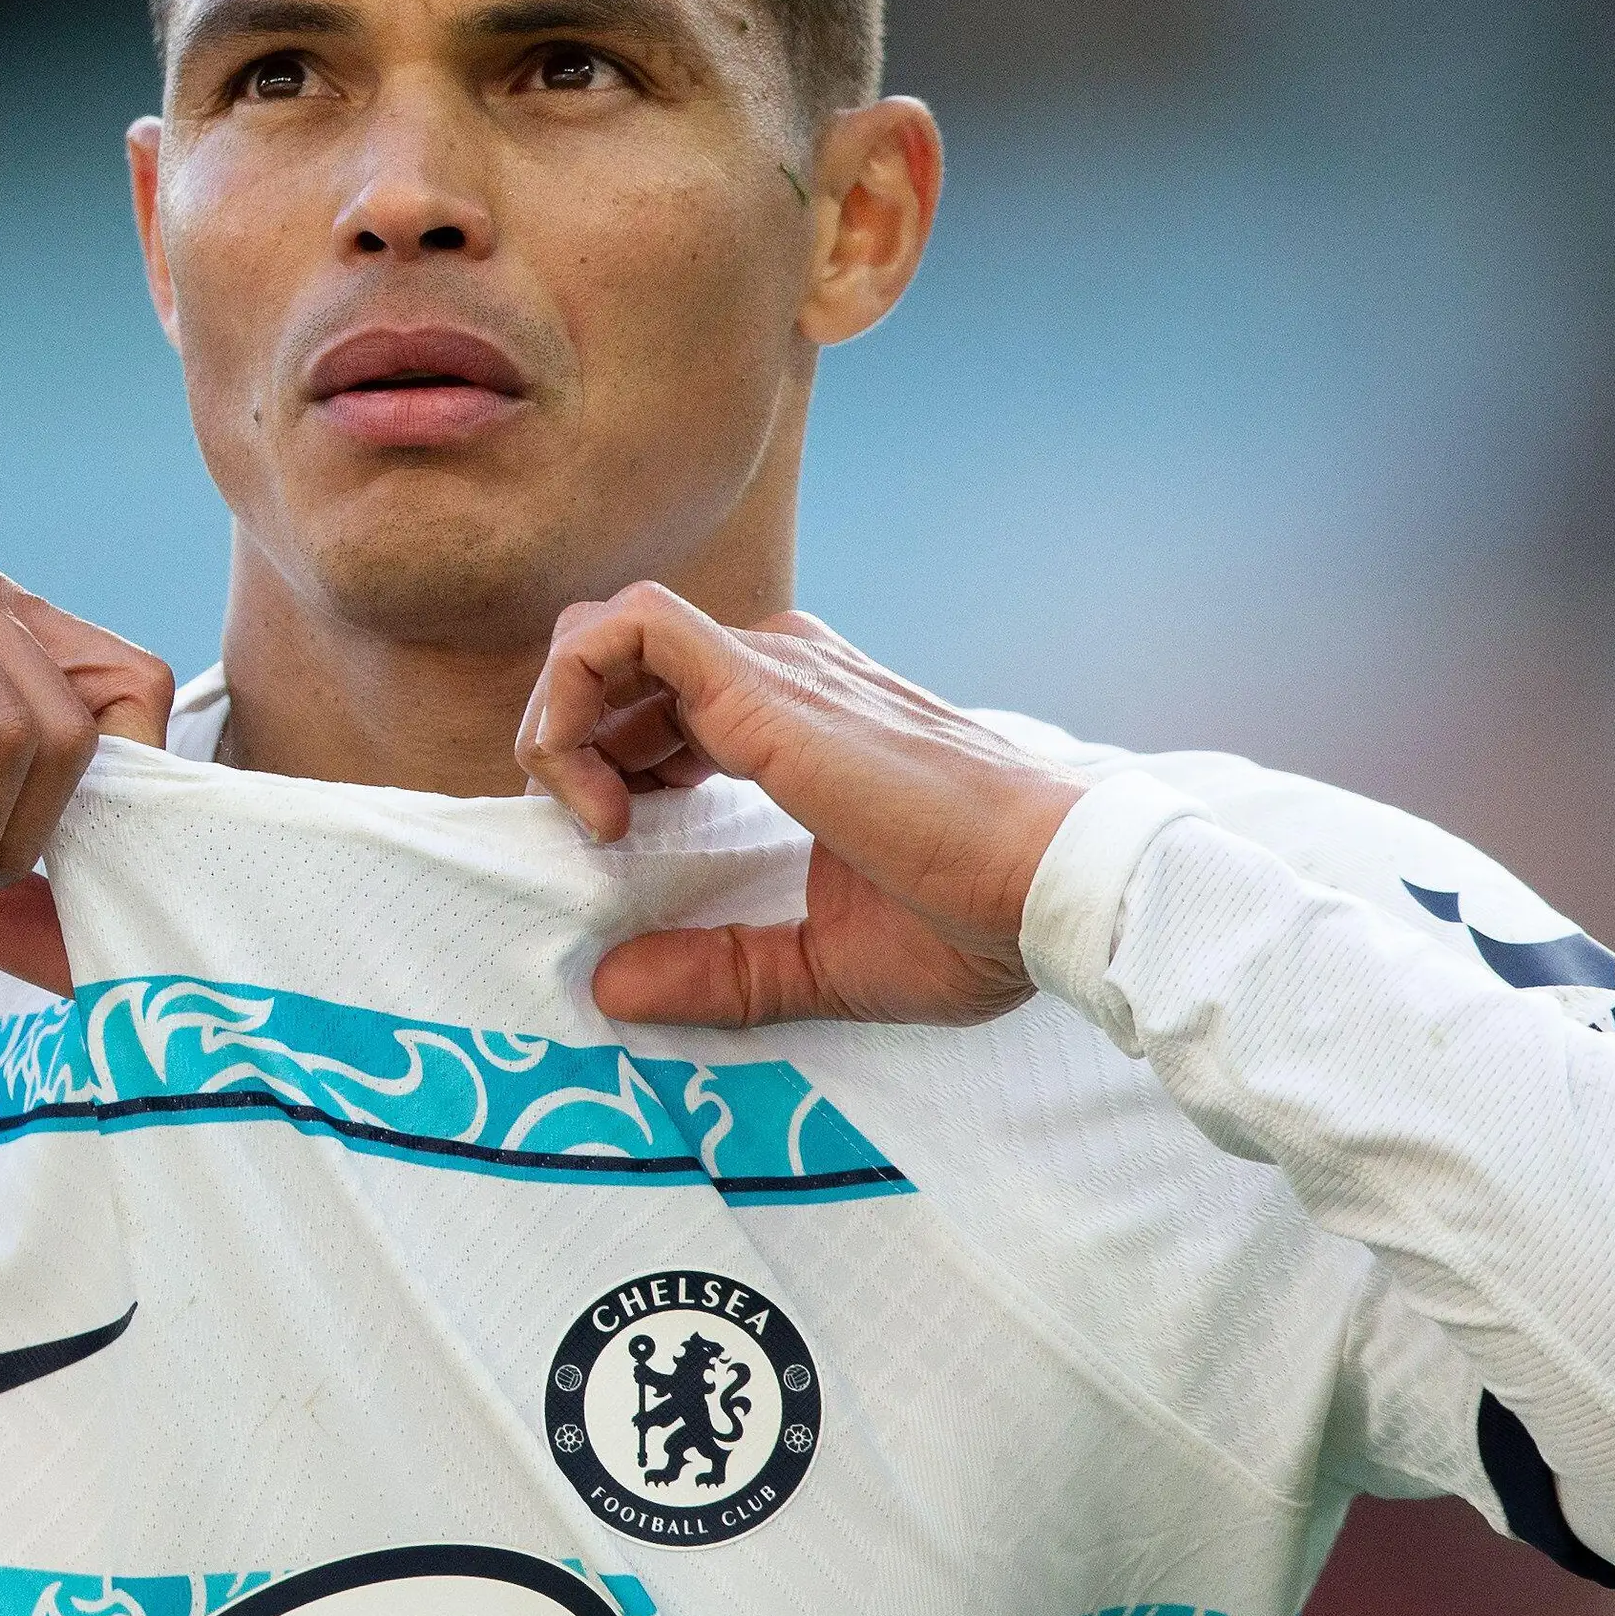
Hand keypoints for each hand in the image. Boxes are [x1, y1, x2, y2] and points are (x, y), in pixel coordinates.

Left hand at [515, 583, 1086, 1027]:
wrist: (1053, 888)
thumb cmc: (971, 924)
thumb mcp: (816, 962)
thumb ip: (716, 971)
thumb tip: (609, 988)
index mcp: (795, 716)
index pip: (658, 689)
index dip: (607, 756)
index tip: (619, 843)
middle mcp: (778, 671)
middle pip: (617, 653)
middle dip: (572, 736)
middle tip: (596, 832)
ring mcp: (771, 666)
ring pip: (606, 627)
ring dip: (561, 719)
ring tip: (595, 819)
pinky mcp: (761, 683)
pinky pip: (623, 628)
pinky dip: (571, 698)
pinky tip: (601, 803)